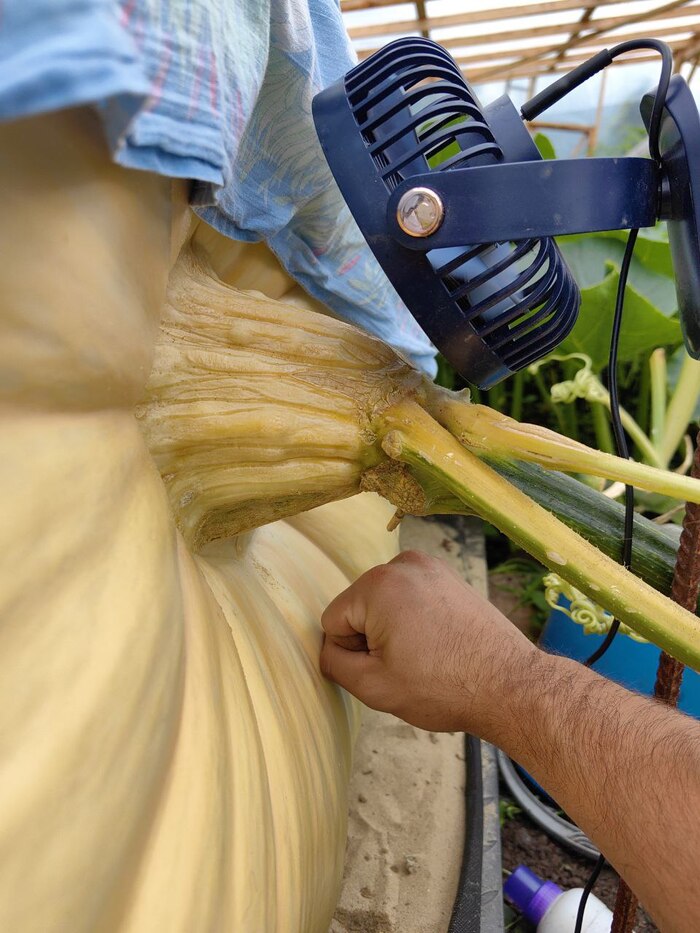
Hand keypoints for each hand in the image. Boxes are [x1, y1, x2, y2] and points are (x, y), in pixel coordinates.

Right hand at [320, 550, 536, 735]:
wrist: (509, 685)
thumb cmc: (444, 687)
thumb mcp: (373, 686)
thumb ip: (334, 663)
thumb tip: (327, 648)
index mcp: (378, 584)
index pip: (333, 620)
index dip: (351, 653)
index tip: (385, 668)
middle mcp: (403, 564)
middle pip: (359, 607)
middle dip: (373, 638)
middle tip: (408, 665)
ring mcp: (430, 566)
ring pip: (384, 604)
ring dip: (393, 630)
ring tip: (426, 655)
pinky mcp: (449, 576)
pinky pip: (411, 598)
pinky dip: (415, 620)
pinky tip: (438, 644)